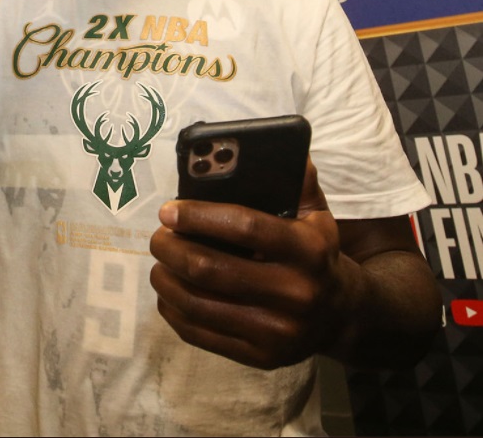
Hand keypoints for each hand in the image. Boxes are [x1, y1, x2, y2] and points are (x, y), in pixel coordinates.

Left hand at [150, 160, 351, 368]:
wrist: (341, 313)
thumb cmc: (316, 252)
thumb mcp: (317, 213)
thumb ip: (297, 178)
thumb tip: (277, 143)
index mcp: (309, 249)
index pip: (245, 225)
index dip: (199, 215)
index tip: (169, 210)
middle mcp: (296, 293)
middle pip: (211, 268)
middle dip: (171, 248)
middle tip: (158, 235)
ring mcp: (277, 331)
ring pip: (198, 303)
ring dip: (166, 278)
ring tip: (159, 260)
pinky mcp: (260, 357)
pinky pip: (201, 333)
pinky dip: (174, 310)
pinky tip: (168, 292)